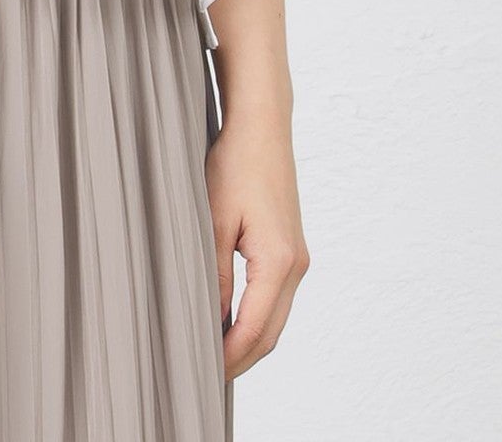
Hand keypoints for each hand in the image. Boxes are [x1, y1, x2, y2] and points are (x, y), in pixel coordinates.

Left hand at [206, 108, 311, 379]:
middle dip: (240, 358)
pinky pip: (276, 298)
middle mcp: (296, 265)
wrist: (262, 128)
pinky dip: (256, 317)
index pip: (254, 329)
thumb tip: (209, 320)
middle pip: (271, 333)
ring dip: (249, 340)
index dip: (229, 357)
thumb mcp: (213, 219)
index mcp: (278, 261)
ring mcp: (298, 259)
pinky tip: (229, 320)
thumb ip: (212, 274)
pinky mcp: (292, 250)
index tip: (203, 373)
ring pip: (276, 318)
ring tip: (212, 353)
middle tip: (205, 374)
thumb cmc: (234, 164)